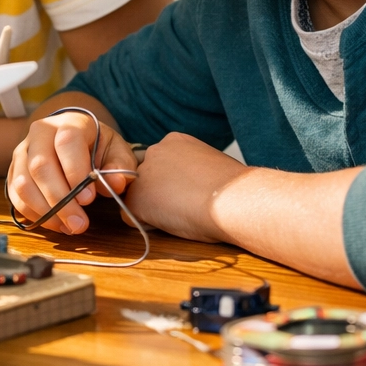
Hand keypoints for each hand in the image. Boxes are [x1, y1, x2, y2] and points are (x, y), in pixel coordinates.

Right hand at [9, 111, 136, 234]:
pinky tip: (57, 223)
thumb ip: (119, 166)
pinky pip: (16, 196)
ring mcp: (23, 151)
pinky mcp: (14, 170)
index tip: (89, 199)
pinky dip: (35, 214)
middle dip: (59, 200)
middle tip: (79, 223)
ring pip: (23, 183)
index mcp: (69, 122)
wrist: (74, 140)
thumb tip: (116, 183)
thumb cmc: (98, 147)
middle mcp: (40, 133)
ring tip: (69, 226)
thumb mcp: (117, 152)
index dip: (75, 172)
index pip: (66, 142)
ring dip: (45, 211)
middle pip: (40, 165)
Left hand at [124, 131, 246, 242]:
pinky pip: (131, 216)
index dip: (173, 183)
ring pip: (138, 196)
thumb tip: (193, 183)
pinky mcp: (136, 198)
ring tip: (182, 213)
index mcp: (174, 141)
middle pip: (146, 178)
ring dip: (153, 208)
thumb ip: (192, 169)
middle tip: (185, 205)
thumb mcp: (211, 165)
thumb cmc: (233, 188)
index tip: (191, 192)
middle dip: (159, 193)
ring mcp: (141, 174)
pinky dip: (148, 224)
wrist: (233, 198)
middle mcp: (153, 151)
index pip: (161, 164)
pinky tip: (173, 222)